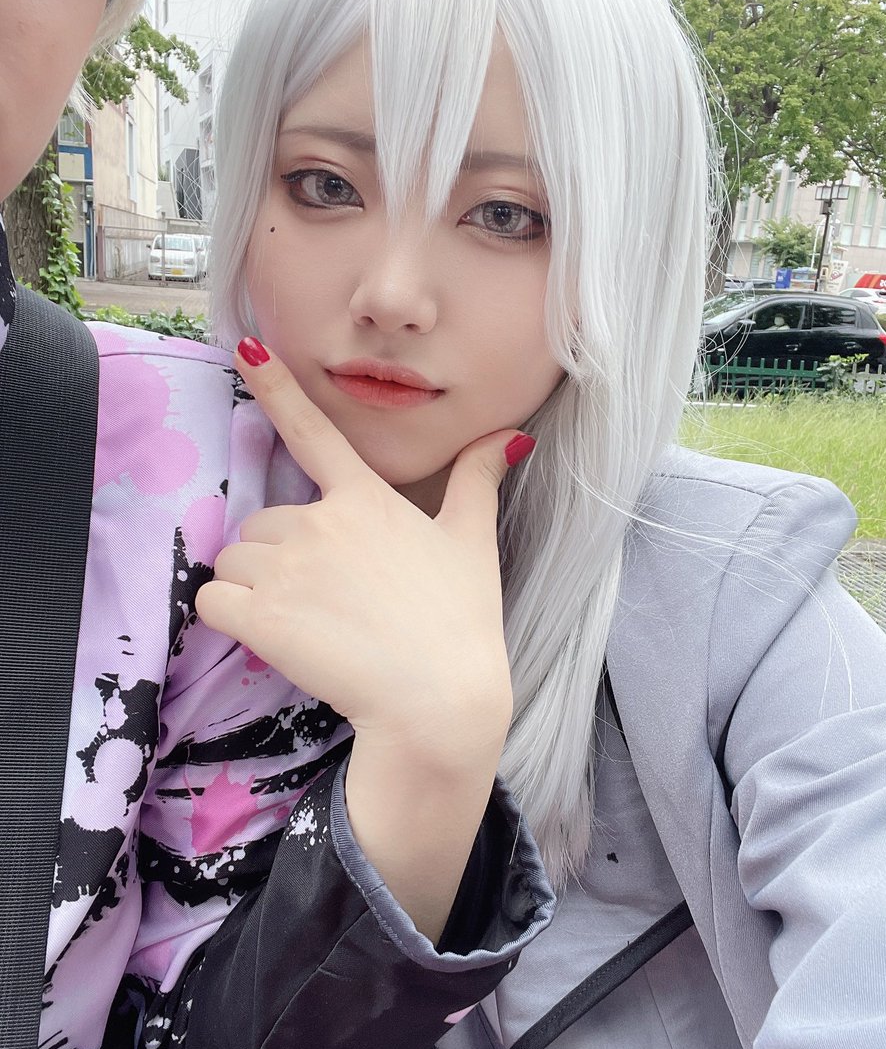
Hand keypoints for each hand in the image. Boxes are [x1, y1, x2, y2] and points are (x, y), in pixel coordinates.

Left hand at [196, 339, 534, 764]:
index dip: (276, 388)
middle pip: (263, 522)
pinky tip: (270, 638)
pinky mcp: (260, 615)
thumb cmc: (461, 623)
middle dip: (279, 556)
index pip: (314, 432)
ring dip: (252, 587)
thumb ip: (478, 481)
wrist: (439, 701)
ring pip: (234, 560)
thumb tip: (511, 435)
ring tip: (304, 622)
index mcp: (365, 500)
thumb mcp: (473, 543)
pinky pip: (212, 600)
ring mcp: (287, 567)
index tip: (244, 348)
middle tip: (324, 599)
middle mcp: (320, 521)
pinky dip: (229, 618)